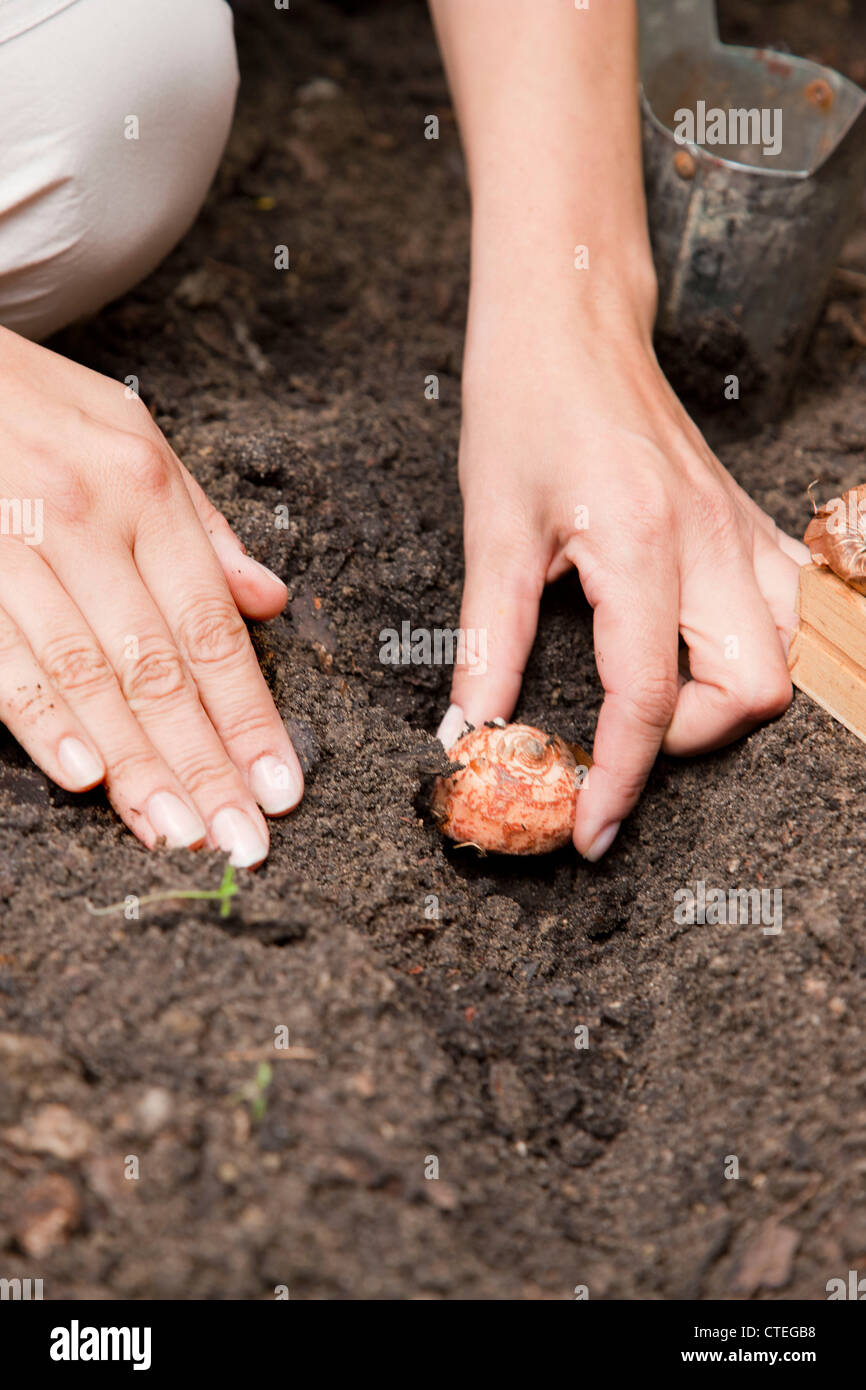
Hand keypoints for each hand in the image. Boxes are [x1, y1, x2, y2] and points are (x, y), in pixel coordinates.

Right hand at [0, 327, 301, 866]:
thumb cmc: (32, 399)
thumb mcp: (131, 430)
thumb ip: (204, 523)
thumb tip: (271, 601)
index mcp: (144, 490)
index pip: (211, 627)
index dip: (250, 715)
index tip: (281, 785)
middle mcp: (85, 520)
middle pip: (159, 666)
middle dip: (205, 763)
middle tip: (242, 840)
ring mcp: (13, 547)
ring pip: (88, 675)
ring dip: (137, 764)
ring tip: (177, 833)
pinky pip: (1, 657)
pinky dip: (41, 720)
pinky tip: (83, 778)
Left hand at [439, 324, 807, 860]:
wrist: (569, 318)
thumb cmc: (523, 406)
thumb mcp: (491, 528)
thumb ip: (488, 640)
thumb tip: (473, 728)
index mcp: (643, 545)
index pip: (649, 698)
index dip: (617, 779)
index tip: (587, 830)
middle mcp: (711, 542)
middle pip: (753, 692)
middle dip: (688, 739)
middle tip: (617, 736)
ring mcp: (739, 529)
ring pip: (787, 654)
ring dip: (729, 699)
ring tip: (659, 696)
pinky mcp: (743, 520)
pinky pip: (790, 606)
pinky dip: (758, 647)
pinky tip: (702, 647)